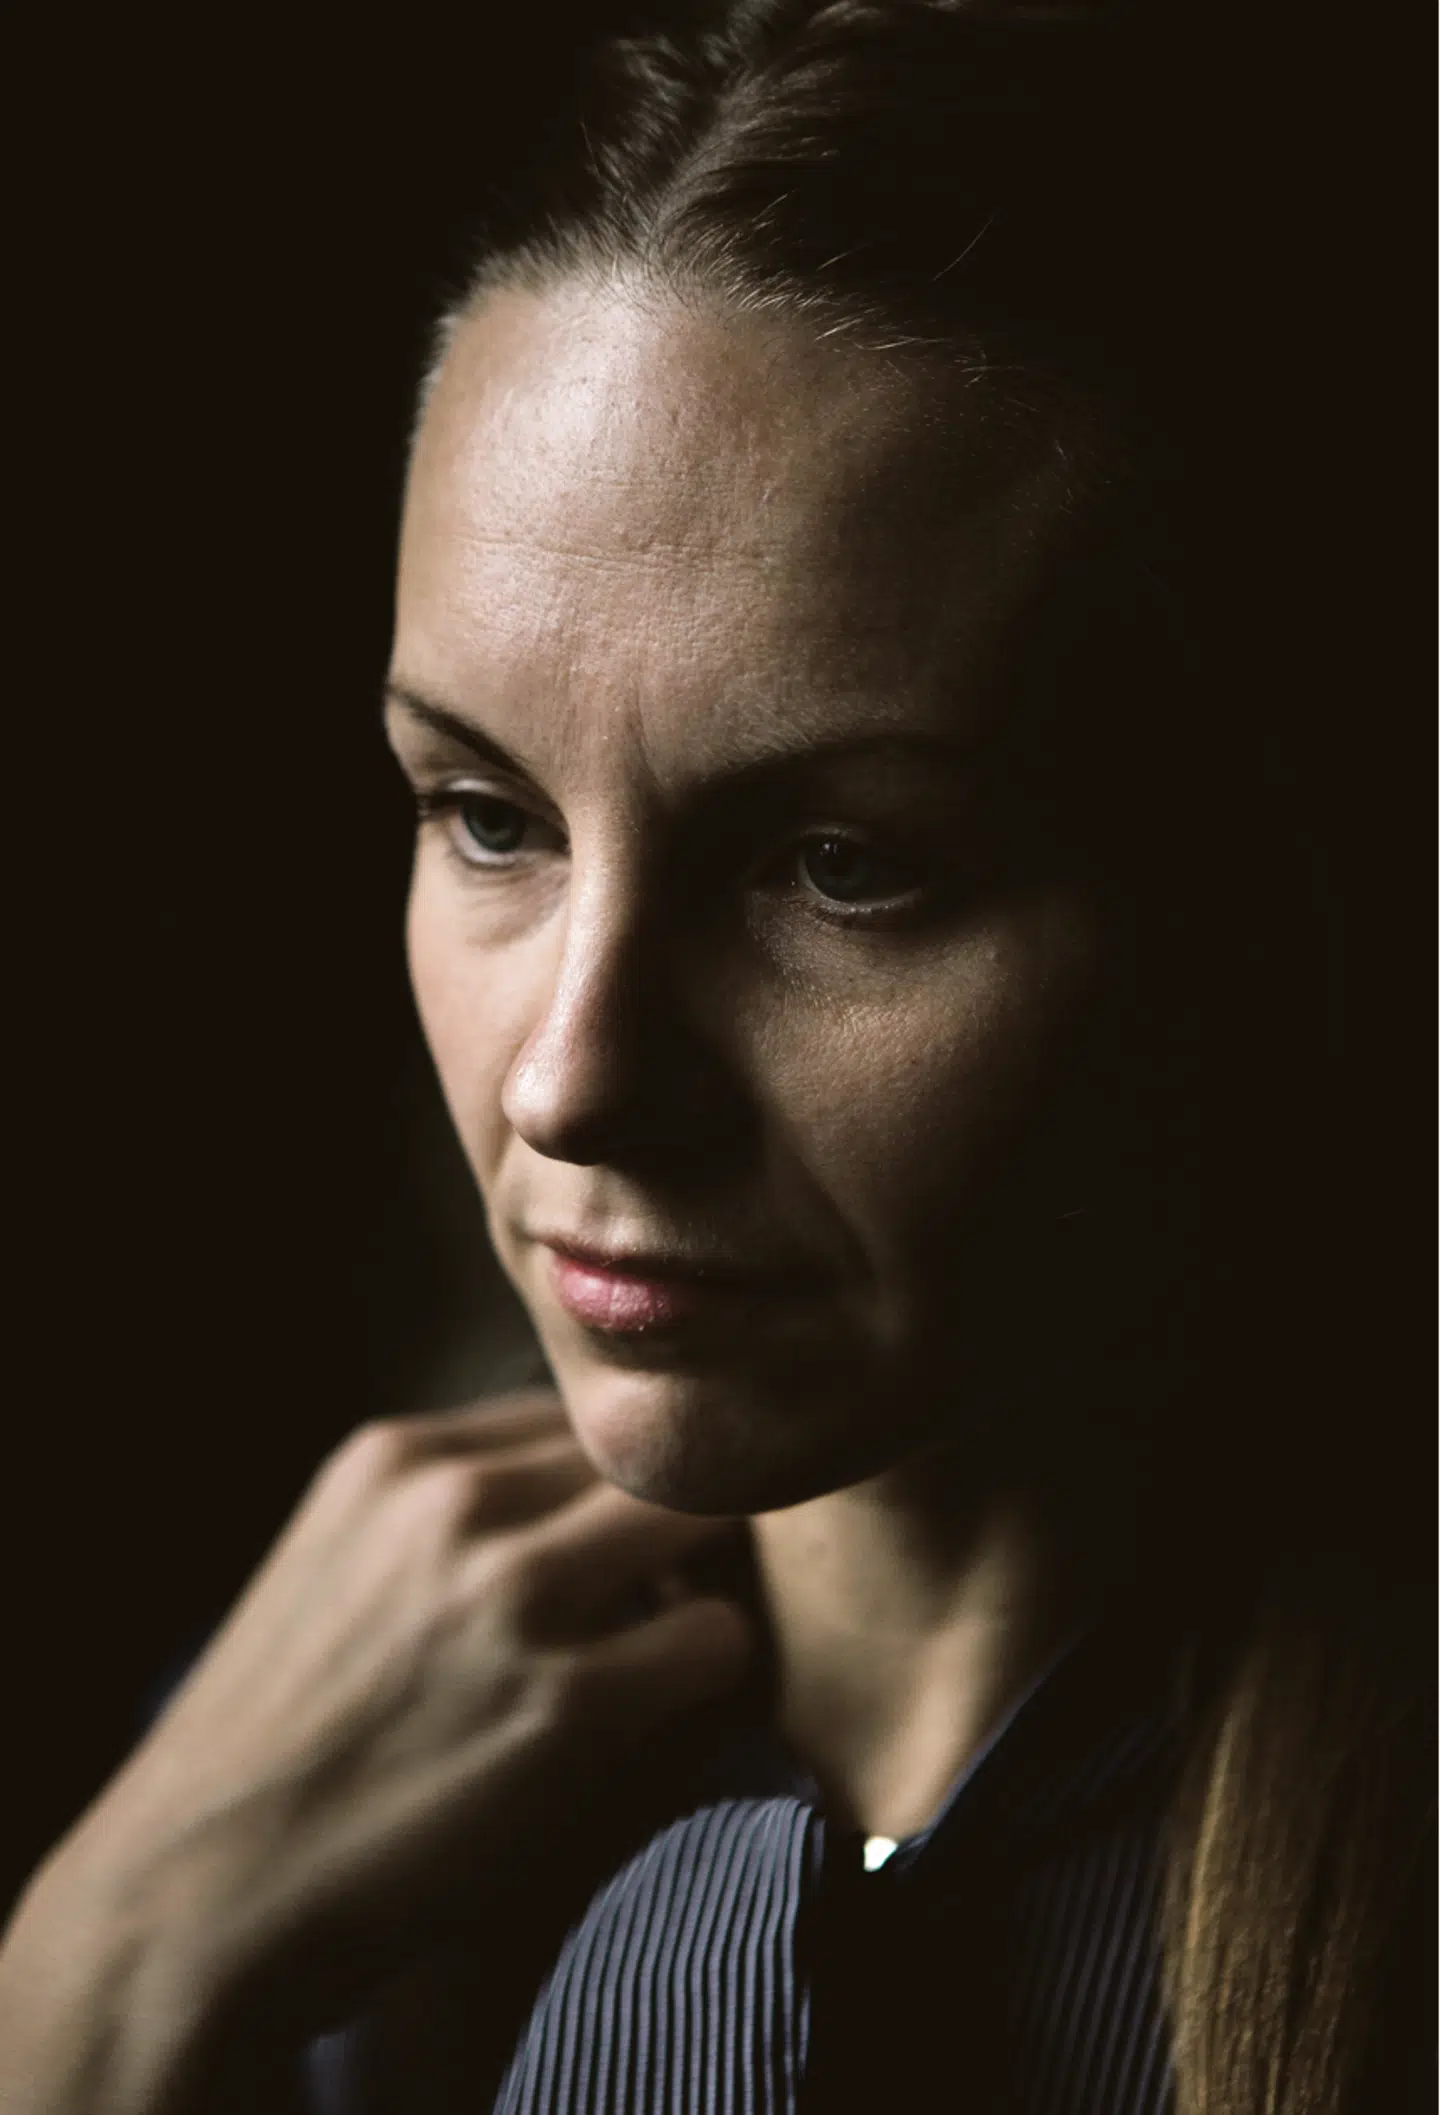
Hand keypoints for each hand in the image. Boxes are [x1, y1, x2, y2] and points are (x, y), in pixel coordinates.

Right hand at [0, 1392, 751, 2112]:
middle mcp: (456, 1501)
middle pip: (645, 1455)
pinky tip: (663, 1717)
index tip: (616, 1548)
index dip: (608, 1485)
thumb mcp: (334, 1562)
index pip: (570, 1419)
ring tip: (666, 1650)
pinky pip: (717, 1641)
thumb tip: (568, 1501)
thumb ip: (439, 1511)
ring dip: (706, 1582)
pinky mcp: (568, 1705)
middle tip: (673, 1592)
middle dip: (676, 1518)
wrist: (200, 1895)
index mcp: (393, 1457)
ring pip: (704, 1521)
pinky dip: (712, 1674)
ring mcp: (514, 1596)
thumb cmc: (277, 1744)